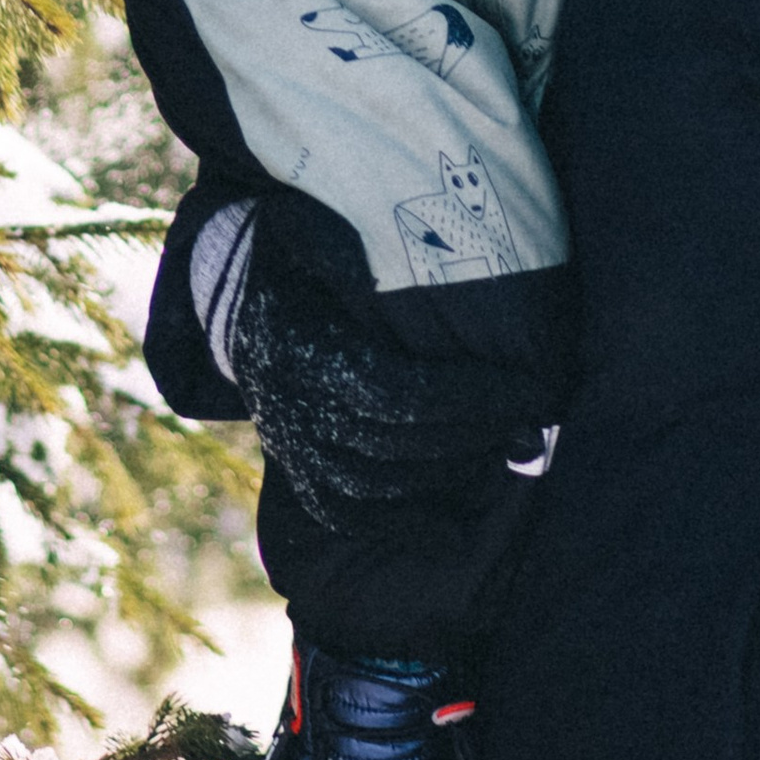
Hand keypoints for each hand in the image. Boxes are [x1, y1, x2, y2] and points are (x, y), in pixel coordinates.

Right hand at [226, 197, 554, 531]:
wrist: (231, 299)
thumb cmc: (297, 257)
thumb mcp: (321, 238)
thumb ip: (361, 252)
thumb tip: (435, 239)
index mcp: (301, 344)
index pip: (396, 390)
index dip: (467, 397)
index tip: (528, 386)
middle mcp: (290, 402)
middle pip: (394, 441)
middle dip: (472, 434)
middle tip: (529, 419)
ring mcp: (287, 440)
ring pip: (372, 482)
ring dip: (446, 474)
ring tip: (500, 449)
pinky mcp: (292, 466)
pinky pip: (342, 510)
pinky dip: (398, 521)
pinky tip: (452, 522)